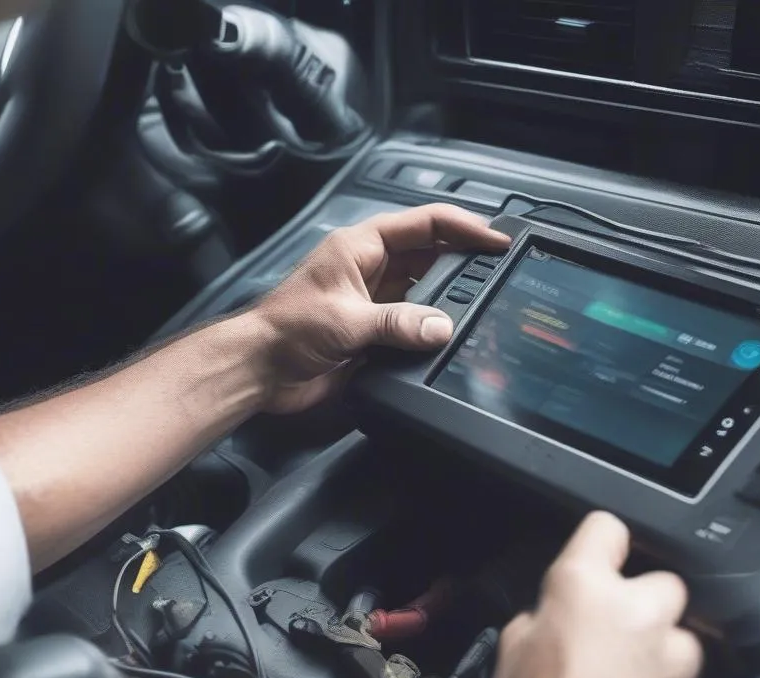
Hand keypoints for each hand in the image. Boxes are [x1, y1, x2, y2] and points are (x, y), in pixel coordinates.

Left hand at [248, 204, 510, 413]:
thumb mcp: (347, 320)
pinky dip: (431, 333)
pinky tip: (452, 340)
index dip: (463, 227)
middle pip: (429, 257)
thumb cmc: (288, 330)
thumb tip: (442, 328)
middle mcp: (372, 270)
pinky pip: (412, 328)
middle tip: (499, 276)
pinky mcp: (374, 335)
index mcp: (362, 247)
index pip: (424, 224)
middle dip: (463, 264)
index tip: (497, 240)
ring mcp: (374, 303)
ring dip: (448, 302)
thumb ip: (397, 324)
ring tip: (483, 308)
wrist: (260, 372)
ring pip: (424, 294)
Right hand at [492, 513, 717, 677]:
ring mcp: (675, 658)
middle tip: (614, 635)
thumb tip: (556, 619)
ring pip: (683, 641)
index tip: (599, 559)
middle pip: (662, 584)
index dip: (601, 545)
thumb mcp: (512, 644)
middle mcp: (642, 610)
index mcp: (587, 584)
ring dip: (661, 656)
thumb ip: (545, 617)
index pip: (606, 527)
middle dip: (643, 606)